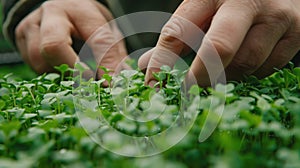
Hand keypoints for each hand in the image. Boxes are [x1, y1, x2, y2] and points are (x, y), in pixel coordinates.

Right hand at [15, 0, 126, 76]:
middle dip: (72, 71)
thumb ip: (114, 56)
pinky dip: (48, 72)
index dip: (105, 64)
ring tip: (73, 71)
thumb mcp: (107, 33)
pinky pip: (32, 66)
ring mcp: (32, 24)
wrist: (62, 9)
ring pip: (39, 61)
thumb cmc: (89, 24)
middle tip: (87, 83)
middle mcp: (52, 14)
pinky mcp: (20, 38)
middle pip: (53, 47)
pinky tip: (59, 66)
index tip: (110, 84)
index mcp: (82, 10)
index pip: (97, 39)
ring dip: (59, 73)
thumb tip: (118, 83)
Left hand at [138, 0, 299, 85]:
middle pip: (219, 50)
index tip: (153, 83)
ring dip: (228, 75)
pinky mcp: (298, 33)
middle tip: (187, 90)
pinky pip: (269, 68)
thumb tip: (148, 65)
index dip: (162, 61)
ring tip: (222, 68)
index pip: (180, 30)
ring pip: (246, 64)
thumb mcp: (204, 6)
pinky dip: (252, 72)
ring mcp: (277, 18)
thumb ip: (180, 34)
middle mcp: (248, 2)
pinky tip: (246, 61)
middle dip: (199, 77)